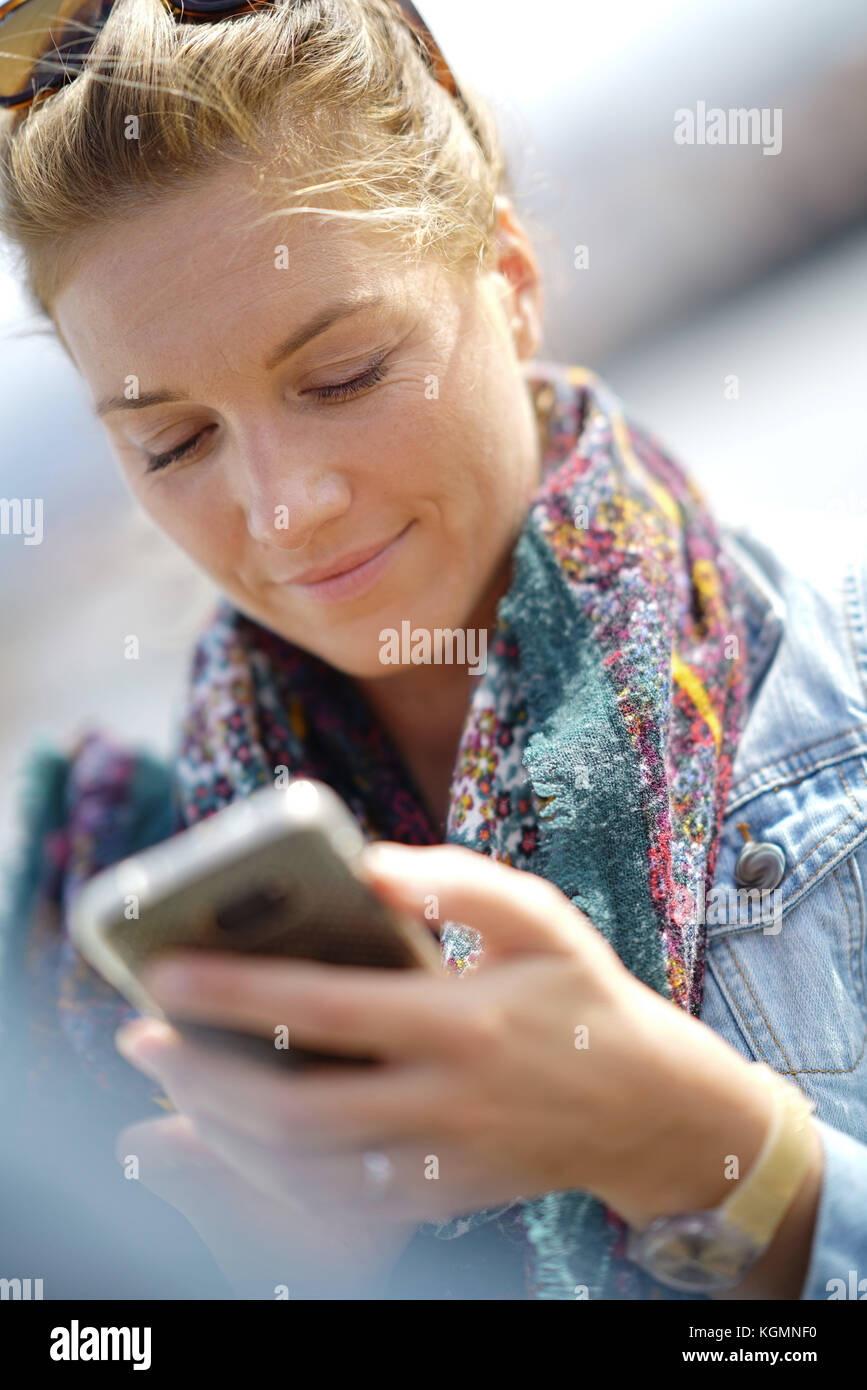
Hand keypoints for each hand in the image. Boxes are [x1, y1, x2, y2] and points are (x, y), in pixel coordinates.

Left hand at [116, 843, 777, 1266]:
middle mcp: (445, 1099)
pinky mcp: (439, 1195)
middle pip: (294, 1108)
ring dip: (221, 1132)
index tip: (163, 973)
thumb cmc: (584, 993)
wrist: (651, 1110)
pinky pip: (336, 1204)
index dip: (234, 993)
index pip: (324, 1008)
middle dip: (201, 1077)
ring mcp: (440, 1159)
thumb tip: (368, 866)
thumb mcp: (539, 915)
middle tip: (141, 1037)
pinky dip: (270, 1176)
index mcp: (463, 1020)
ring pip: (304, 1168)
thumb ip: (458, 879)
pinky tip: (234, 1134)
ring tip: (172, 1083)